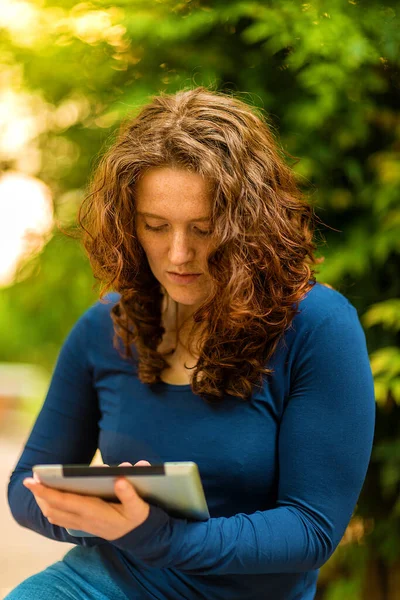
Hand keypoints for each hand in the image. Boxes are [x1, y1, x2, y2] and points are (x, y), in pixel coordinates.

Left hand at [23, 460, 151, 540]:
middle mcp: (84, 519)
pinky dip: (50, 507)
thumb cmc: (136, 517)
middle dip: (40, 495)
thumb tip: (119, 478)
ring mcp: (82, 524)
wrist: (139, 536)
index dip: (46, 491)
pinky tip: (50, 497)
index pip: (64, 501)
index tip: (32, 481)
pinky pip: (59, 518)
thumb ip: (129, 494)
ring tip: (38, 485)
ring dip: (43, 501)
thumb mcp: (138, 506)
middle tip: (33, 478)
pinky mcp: (82, 525)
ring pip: (53, 515)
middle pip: (52, 509)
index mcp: (94, 512)